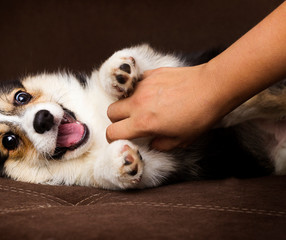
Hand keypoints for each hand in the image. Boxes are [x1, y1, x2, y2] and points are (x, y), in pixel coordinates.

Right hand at [106, 65, 223, 150]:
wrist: (213, 87)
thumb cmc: (200, 116)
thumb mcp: (182, 140)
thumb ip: (161, 144)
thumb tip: (153, 143)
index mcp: (143, 123)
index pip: (112, 132)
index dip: (113, 138)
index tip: (121, 138)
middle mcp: (138, 103)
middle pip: (111, 111)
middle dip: (117, 119)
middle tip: (131, 122)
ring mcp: (143, 86)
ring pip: (123, 96)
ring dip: (129, 104)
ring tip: (147, 107)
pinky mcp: (151, 73)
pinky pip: (137, 83)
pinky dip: (141, 89)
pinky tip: (156, 93)